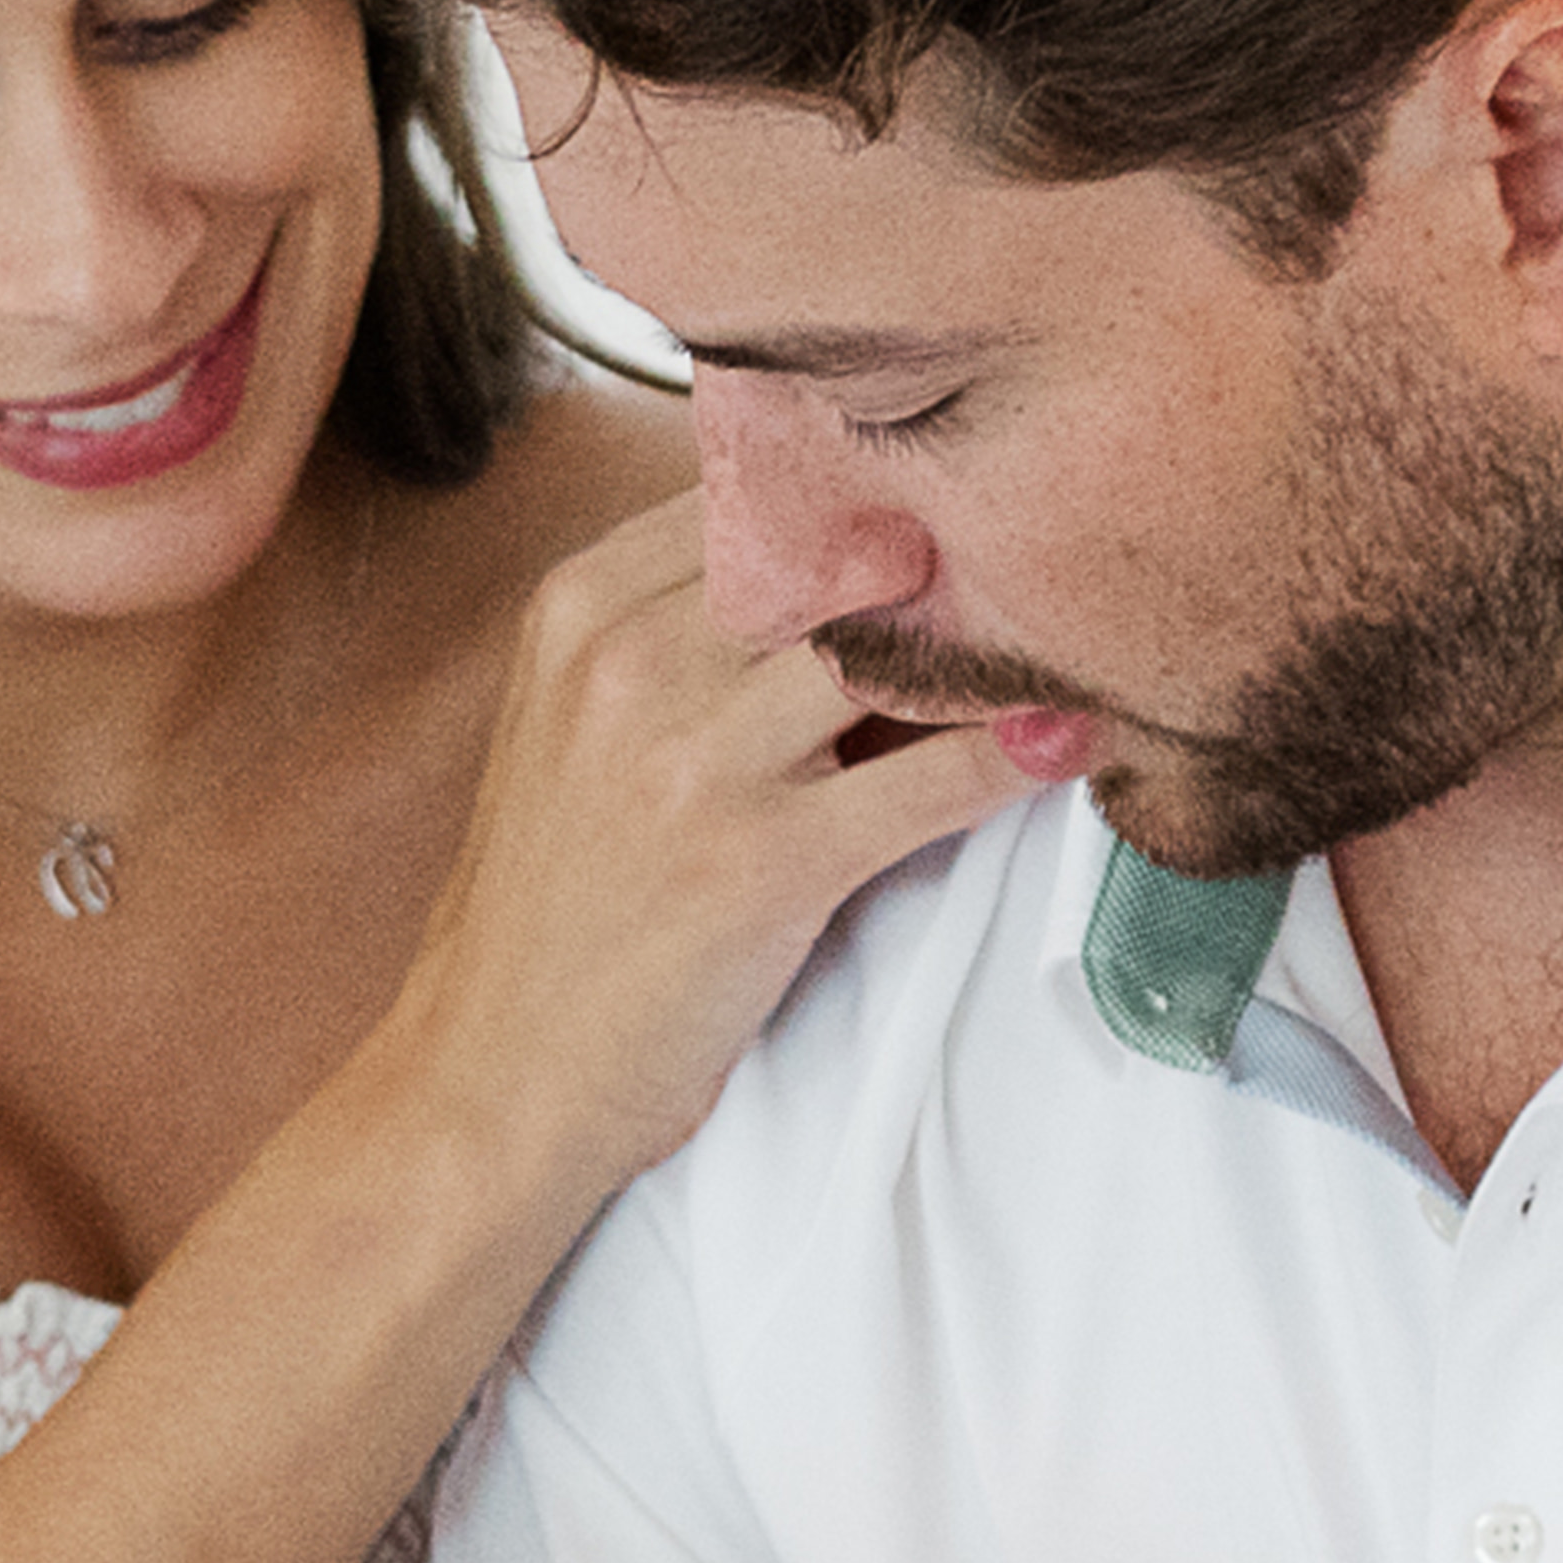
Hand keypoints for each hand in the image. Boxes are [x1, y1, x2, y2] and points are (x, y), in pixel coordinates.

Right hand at [374, 498, 1041, 1201]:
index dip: (866, 496)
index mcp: (582, 606)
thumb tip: (837, 569)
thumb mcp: (578, 725)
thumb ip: (679, 637)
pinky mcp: (759, 864)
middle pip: (836, 551)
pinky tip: (1067, 736)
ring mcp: (692, 760)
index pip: (760, 491)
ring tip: (1072, 640)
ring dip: (994, 646)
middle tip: (1045, 560)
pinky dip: (1014, 754)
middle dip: (944, 554)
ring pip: (892, 649)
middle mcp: (631, 660)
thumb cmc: (555, 909)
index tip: (949, 505)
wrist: (489, 1071)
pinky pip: (930, 780)